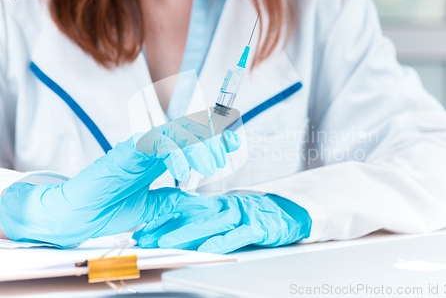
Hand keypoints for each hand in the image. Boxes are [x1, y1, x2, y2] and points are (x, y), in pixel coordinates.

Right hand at [0, 118, 239, 246]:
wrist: (80, 215)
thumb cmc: (108, 209)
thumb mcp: (151, 208)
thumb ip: (172, 201)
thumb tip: (196, 200)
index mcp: (159, 159)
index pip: (190, 141)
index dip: (213, 139)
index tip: (231, 143)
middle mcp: (153, 149)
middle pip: (188, 132)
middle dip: (211, 141)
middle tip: (221, 158)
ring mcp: (141, 147)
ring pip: (176, 133)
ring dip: (197, 146)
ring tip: (209, 166)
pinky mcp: (128, 149)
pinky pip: (156, 142)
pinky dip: (174, 152)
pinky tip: (182, 170)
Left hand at [133, 194, 311, 253]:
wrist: (293, 211)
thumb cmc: (259, 216)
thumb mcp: (231, 216)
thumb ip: (209, 222)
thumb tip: (182, 234)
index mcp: (218, 204)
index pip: (187, 209)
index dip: (164, 218)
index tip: (144, 228)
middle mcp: (227, 207)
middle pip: (193, 217)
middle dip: (167, 226)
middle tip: (144, 237)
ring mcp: (243, 216)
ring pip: (211, 225)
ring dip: (187, 233)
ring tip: (165, 243)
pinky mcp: (259, 227)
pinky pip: (238, 236)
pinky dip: (222, 242)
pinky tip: (206, 250)